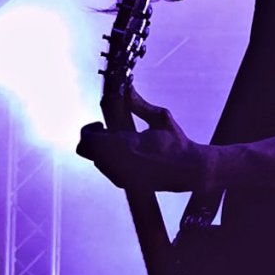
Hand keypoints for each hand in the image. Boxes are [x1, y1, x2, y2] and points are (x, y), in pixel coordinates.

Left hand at [76, 87, 214, 191]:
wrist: (189, 170)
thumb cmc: (176, 144)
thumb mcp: (159, 119)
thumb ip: (139, 104)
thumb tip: (128, 89)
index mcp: (125, 145)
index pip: (88, 140)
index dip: (89, 130)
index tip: (100, 124)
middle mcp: (119, 163)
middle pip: (85, 151)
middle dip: (93, 139)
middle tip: (107, 131)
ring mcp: (120, 176)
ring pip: (96, 161)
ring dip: (102, 150)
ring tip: (121, 142)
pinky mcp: (125, 184)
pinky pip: (108, 171)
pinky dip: (111, 160)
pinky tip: (128, 154)